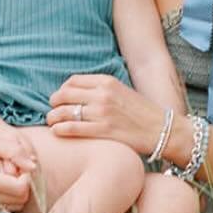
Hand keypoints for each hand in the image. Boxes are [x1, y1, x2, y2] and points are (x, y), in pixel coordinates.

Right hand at [0, 125, 35, 212]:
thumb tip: (33, 166)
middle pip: (19, 200)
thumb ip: (14, 151)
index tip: (21, 163)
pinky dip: (9, 196)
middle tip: (15, 168)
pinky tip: (2, 180)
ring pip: (14, 206)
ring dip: (16, 191)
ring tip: (8, 173)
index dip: (26, 176)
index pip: (20, 189)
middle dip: (23, 184)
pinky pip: (4, 207)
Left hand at [47, 74, 163, 154]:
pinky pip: (74, 128)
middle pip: (66, 94)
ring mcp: (102, 112)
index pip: (73, 81)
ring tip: (51, 121)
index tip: (60, 98)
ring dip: (53, 116)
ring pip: (66, 112)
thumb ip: (102, 90)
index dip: (62, 89)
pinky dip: (61, 129)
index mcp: (107, 81)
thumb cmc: (141, 112)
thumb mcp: (121, 91)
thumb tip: (79, 93)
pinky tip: (57, 131)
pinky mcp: (103, 130)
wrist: (161, 129)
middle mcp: (103, 94)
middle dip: (54, 102)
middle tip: (52, 109)